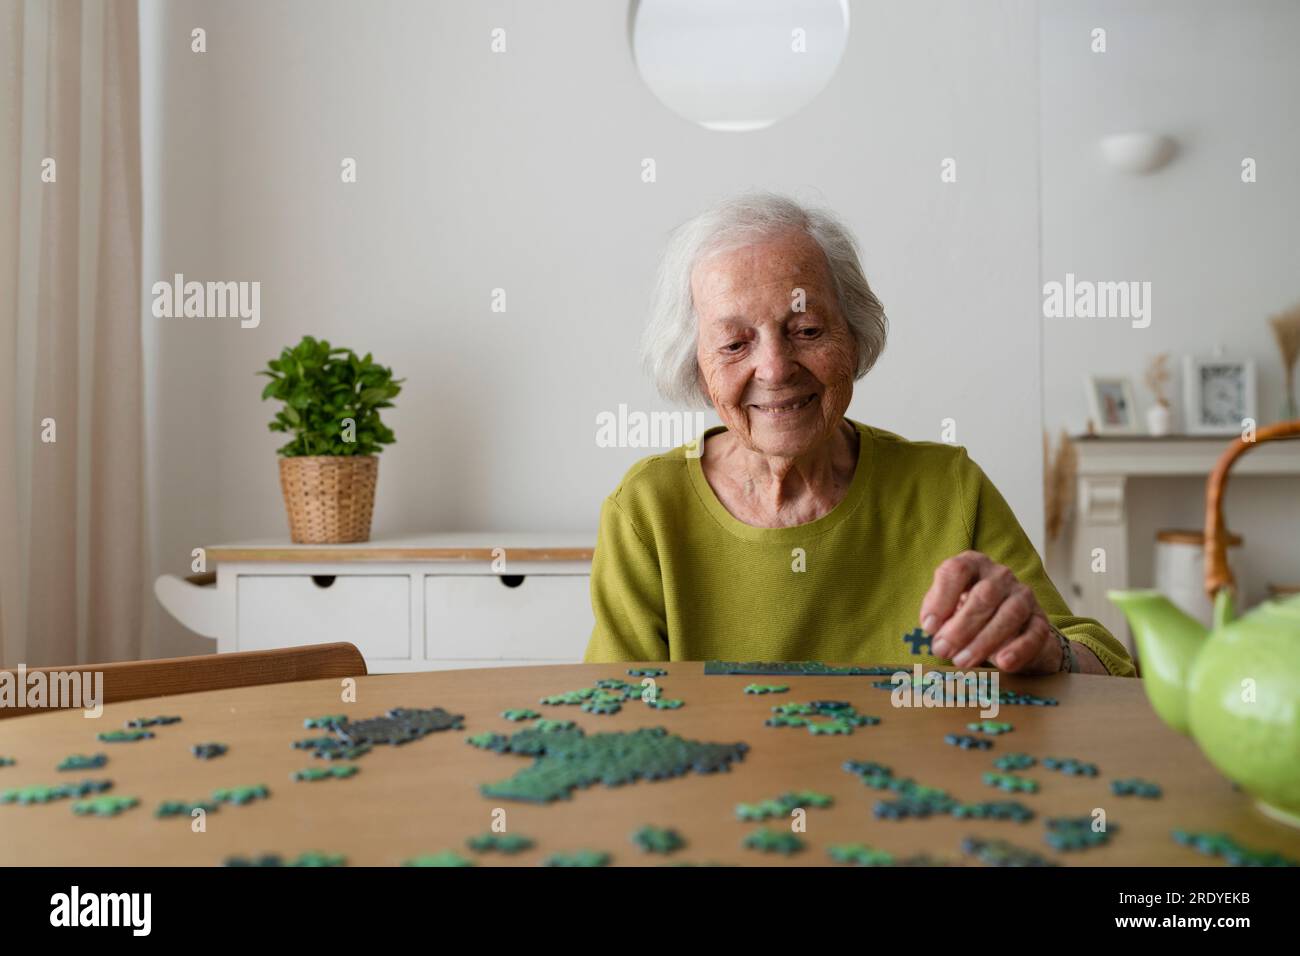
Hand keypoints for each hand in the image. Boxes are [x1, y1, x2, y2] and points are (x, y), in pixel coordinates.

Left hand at [919, 551, 1061, 673]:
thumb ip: (936, 614)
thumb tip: (933, 627)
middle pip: (983, 595)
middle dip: (960, 627)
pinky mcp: (1040, 620)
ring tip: (962, 662)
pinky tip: (1003, 663)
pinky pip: (1034, 634)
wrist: (1008, 630)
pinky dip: (1019, 650)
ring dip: (983, 641)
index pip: (957, 570)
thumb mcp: (946, 608)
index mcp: (973, 564)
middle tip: (943, 650)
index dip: (941, 599)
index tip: (929, 627)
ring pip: (1009, 615)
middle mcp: (1000, 575)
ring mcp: (1023, 596)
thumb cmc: (966, 613)